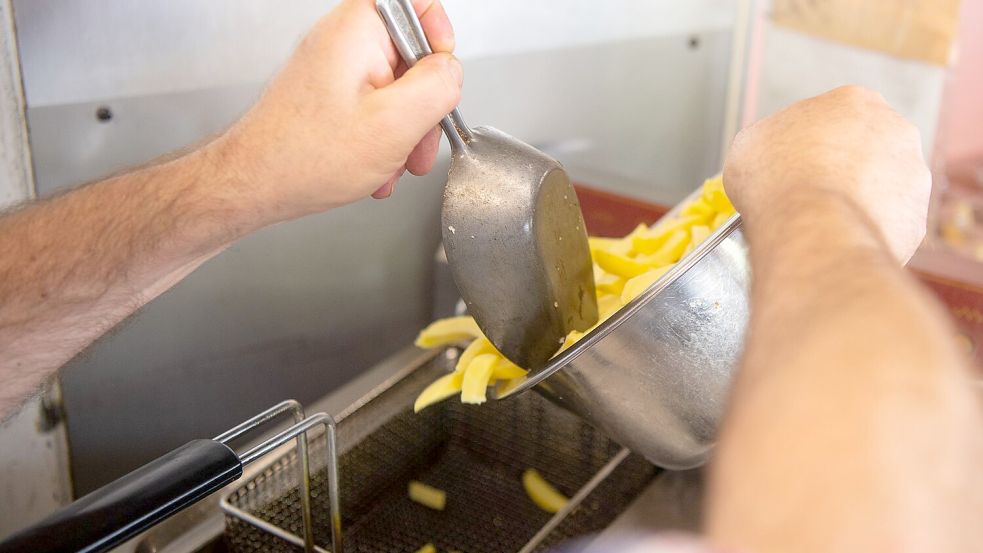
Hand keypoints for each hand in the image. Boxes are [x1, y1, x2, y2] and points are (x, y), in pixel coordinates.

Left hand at [219, 0, 461, 223]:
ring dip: (404, 132)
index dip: (437, 35)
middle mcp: (343, 42)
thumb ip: (438, 87)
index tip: (442, 73)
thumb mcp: (394, 123)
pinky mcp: (330, 97)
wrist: (253, 186)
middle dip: (423, 105)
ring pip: (396, 90)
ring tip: (392, 163)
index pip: (415, 2)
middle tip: (418, 139)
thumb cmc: (304, 157)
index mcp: (357, 30)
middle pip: (411, 56)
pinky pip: (374, 109)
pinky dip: (382, 140)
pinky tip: (374, 167)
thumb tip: (452, 72)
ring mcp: (335, 70)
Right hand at [723, 86, 929, 261]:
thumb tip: (772, 154)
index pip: (833, 120)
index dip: (809, 145)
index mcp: (853, 101)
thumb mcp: (750, 144)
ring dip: (858, 200)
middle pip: (865, 149)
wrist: (810, 228)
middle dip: (843, 169)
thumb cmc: (777, 180)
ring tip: (824, 220)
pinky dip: (866, 231)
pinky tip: (840, 237)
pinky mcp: (916, 217)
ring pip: (882, 188)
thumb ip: (771, 139)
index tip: (794, 165)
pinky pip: (888, 225)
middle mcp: (895, 129)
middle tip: (811, 193)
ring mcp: (912, 174)